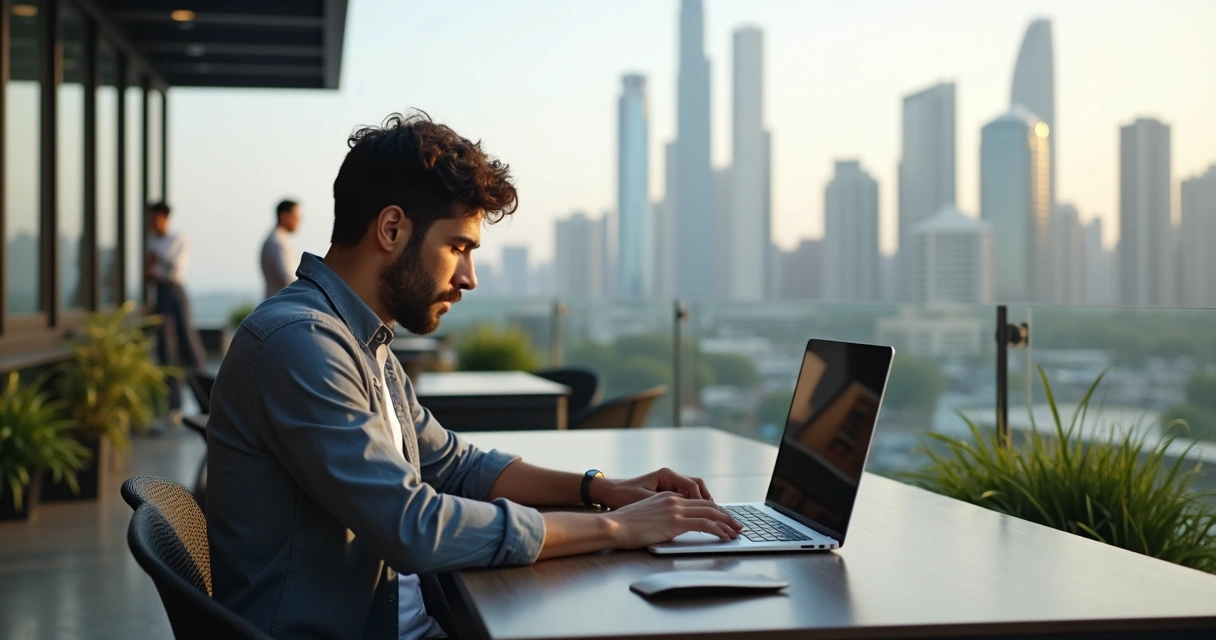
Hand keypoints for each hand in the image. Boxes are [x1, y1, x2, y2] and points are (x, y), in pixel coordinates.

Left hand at [591, 467, 713, 509]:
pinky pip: (686, 497)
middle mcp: (670, 477)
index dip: (703, 499)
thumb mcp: (645, 500)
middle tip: (721, 516)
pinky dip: (694, 506)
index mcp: (666, 475)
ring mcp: (668, 484)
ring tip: (715, 518)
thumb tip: (685, 511)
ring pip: (694, 492)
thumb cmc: (623, 495)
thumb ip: (666, 504)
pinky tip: (699, 517)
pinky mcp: (666, 492)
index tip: (711, 512)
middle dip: (710, 502)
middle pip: (698, 486)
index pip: (692, 485)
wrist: (609, 493)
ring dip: (704, 504)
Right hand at [604, 492, 742, 547]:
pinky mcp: (675, 522)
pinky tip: (726, 536)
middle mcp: (674, 500)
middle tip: (737, 525)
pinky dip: (719, 529)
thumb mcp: (646, 515)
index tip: (723, 518)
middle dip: (726, 516)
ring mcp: (676, 509)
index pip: (697, 501)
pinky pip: (704, 524)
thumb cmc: (625, 524)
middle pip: (708, 505)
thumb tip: (670, 527)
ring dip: (727, 523)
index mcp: (667, 497)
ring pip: (711, 513)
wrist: (614, 525)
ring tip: (737, 532)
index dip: (714, 509)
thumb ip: (661, 516)